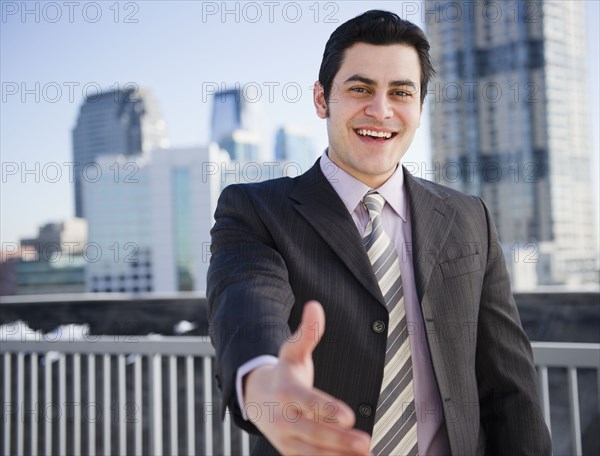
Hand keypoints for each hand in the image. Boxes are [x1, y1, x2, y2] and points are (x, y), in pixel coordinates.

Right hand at [244, 300, 371, 454]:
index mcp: (285, 392)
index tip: (347, 415)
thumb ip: (307, 332)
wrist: (256, 397)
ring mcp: (286, 440)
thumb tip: (315, 305)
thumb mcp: (293, 351)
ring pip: (312, 454)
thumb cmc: (283, 373)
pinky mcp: (292, 453)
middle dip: (338, 440)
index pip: (305, 402)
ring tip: (365, 453)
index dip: (325, 409)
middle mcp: (283, 419)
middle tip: (365, 442)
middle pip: (311, 433)